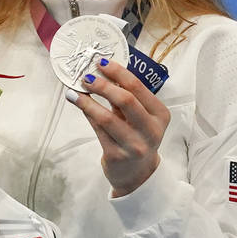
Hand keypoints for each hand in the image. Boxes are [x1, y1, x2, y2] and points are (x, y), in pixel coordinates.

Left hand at [72, 57, 169, 196]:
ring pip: (107, 117)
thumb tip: (104, 71)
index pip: (138, 88)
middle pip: (126, 100)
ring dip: (88, 101)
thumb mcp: (140, 117)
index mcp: (160, 115)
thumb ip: (127, 97)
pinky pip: (98, 130)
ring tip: (75, 91)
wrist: (137, 174)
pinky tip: (78, 103)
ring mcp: (134, 145)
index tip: (101, 62)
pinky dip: (87, 113)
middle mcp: (151, 130)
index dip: (118, 72)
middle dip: (103, 85)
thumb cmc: (138, 138)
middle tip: (87, 76)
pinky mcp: (116, 156)